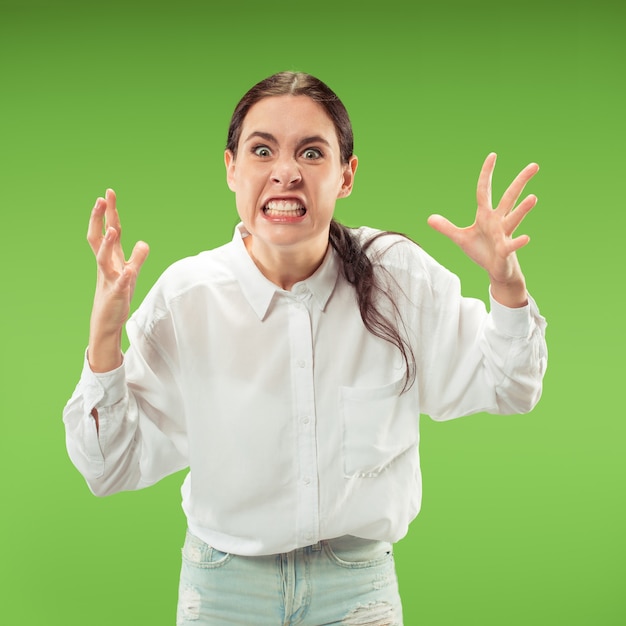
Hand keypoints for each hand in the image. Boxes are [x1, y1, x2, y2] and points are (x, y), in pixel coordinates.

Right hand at [86, 189, 148, 370]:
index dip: (109, 213)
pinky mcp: (116, 295)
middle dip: (99, 219)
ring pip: (104, 260)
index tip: (108, 193)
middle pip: (98, 238)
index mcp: (110, 258)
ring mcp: (109, 279)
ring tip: (114, 230)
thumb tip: (143, 242)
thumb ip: (137, 257)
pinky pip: (119, 285)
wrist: (107, 321)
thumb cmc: (117, 294)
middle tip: (100, 200)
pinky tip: (129, 271)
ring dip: (108, 245)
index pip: (109, 231)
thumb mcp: (130, 273)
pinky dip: (124, 278)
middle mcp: (106, 265)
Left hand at [427, 153, 538, 305]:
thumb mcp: (460, 238)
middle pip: (509, 197)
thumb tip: (429, 218)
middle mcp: (497, 221)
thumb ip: (446, 227)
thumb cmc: (481, 251)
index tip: (493, 155)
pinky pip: (512, 245)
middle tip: (535, 165)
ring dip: (523, 209)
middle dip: (520, 182)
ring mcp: (504, 234)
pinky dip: (518, 242)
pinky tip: (526, 238)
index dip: (487, 174)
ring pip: (514, 218)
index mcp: (485, 215)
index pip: (484, 190)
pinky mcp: (506, 250)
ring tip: (533, 197)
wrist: (495, 270)